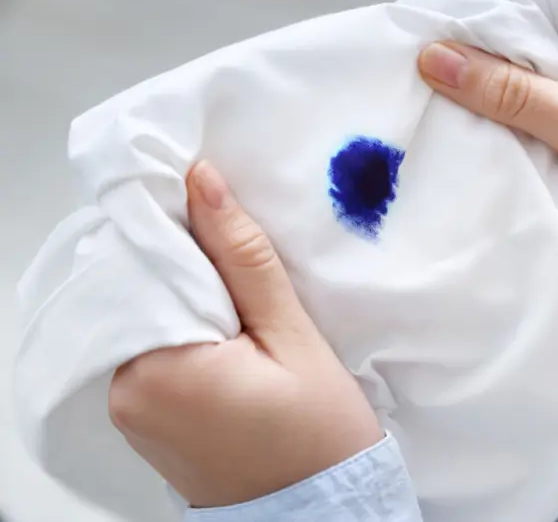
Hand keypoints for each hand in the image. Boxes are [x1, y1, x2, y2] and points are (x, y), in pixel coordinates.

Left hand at [108, 161, 382, 507]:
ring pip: (146, 316)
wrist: (322, 513)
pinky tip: (227, 331)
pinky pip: (151, 350)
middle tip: (241, 261)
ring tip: (242, 303)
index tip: (216, 211)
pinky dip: (183, 328)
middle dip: (185, 263)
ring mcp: (128, 411)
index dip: (182, 227)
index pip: (145, 264)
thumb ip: (243, 258)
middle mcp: (123, 393)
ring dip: (187, 296)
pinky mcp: (144, 419)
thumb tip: (202, 182)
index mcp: (156, 371)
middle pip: (139, 290)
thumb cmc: (320, 434)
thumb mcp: (292, 337)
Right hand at [418, 42, 557, 243]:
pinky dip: (482, 129)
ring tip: (419, 105)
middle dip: (461, 63)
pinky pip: (506, 119)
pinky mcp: (552, 129)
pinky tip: (452, 133)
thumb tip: (438, 60)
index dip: (466, 23)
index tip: (413, 41)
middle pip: (502, 45)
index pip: (517, 8)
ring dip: (467, 99)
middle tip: (407, 78)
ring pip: (500, 83)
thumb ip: (517, 95)